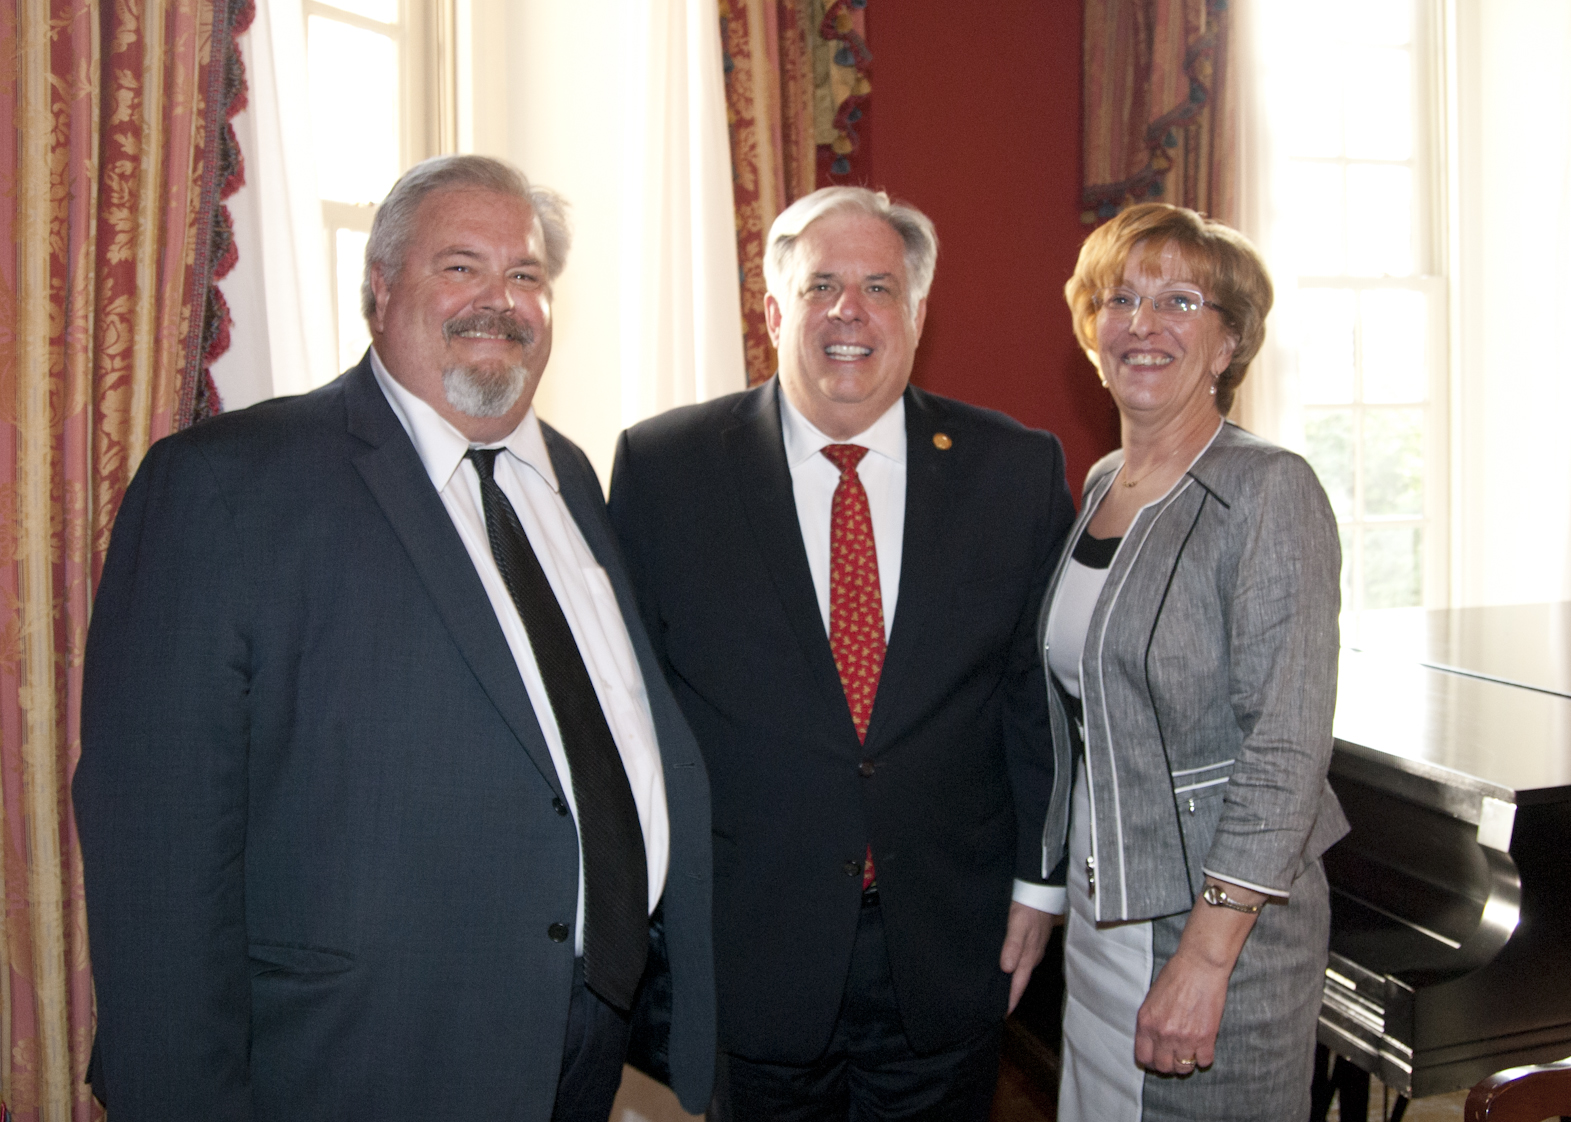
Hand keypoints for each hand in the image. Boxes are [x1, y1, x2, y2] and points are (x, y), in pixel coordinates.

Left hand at [999, 901, 1055, 1014]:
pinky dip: (1014, 967)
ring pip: (1021, 970)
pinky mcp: (1032, 940)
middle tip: (997, 1008)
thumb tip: (1007, 969)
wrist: (1041, 889)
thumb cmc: (1029, 906)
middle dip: (1010, 995)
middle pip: (1020, 980)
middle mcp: (1032, 956)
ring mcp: (1033, 948)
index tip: (1001, 1015)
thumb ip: (1013, 946)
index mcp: (1029, 956)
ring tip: (1000, 991)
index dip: (1010, 1000)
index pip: (1018, 984)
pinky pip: (1022, 959)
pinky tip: (1006, 967)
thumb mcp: (1018, 924)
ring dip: (1012, 981)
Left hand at [1134, 949, 1229, 1072]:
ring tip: (1190, 1052)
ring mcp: (1184, 1038)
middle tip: (1175, 1056)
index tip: (1156, 1059)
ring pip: (1184, 1068)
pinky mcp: (1206, 1038)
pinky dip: (1204, 1057)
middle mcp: (1163, 1034)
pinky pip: (1204, 1061)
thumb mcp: (1151, 998)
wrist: (1200, 965)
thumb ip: (1150, 1022)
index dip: (1150, 1061)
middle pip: (1163, 1067)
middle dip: (1168, 1065)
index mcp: (1146, 1023)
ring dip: (1187, 1063)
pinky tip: (1203, 1047)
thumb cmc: (1175, 975)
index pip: (1143, 1057)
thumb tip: (1152, 1041)